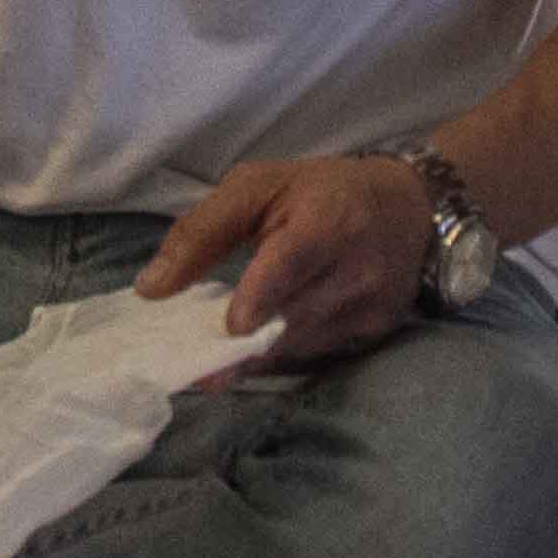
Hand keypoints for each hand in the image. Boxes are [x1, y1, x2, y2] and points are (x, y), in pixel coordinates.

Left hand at [134, 153, 434, 369]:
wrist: (406, 207)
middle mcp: (357, 267)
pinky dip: (279, 355)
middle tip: (197, 371)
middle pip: (295, 314)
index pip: (293, 260)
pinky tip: (248, 359)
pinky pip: (318, 351)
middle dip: (245, 346)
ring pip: (303, 342)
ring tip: (209, 370)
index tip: (233, 328)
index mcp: (326, 219)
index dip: (262, 294)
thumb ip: (202, 231)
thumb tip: (151, 288)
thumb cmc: (316, 191)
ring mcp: (373, 305)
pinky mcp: (377, 330)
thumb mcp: (255, 187)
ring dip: (256, 358)